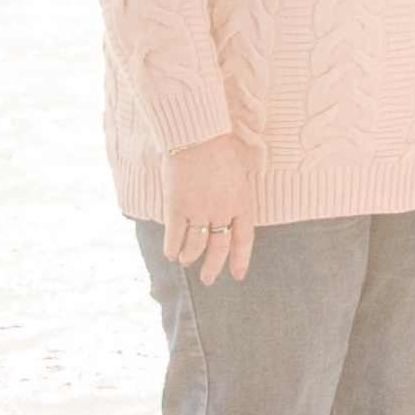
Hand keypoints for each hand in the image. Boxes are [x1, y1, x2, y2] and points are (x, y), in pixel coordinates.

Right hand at [162, 134, 255, 284]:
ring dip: (190, 257)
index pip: (243, 239)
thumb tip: (228, 219)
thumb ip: (234, 199)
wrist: (196, 135)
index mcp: (242, 203)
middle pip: (219, 248)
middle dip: (213, 267)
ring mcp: (199, 211)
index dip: (240, 259)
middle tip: (209, 280)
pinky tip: (170, 254)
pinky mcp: (177, 207)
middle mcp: (222, 211)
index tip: (238, 275)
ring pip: (196, 246)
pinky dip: (172, 247)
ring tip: (186, 262)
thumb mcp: (237, 176)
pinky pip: (175, 236)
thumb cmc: (219, 150)